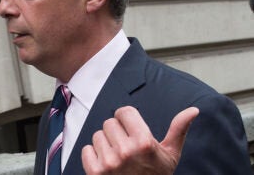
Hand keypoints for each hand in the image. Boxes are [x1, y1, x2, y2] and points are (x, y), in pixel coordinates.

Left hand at [81, 106, 198, 174]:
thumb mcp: (171, 154)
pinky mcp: (95, 172)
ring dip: (105, 144)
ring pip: (97, 136)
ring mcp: (109, 162)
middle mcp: (125, 151)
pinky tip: (107, 164)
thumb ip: (179, 129)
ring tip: (118, 157)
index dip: (127, 119)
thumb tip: (193, 110)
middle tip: (127, 147)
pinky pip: (86, 150)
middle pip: (109, 123)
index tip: (131, 129)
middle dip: (117, 133)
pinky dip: (93, 156)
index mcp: (144, 142)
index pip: (123, 112)